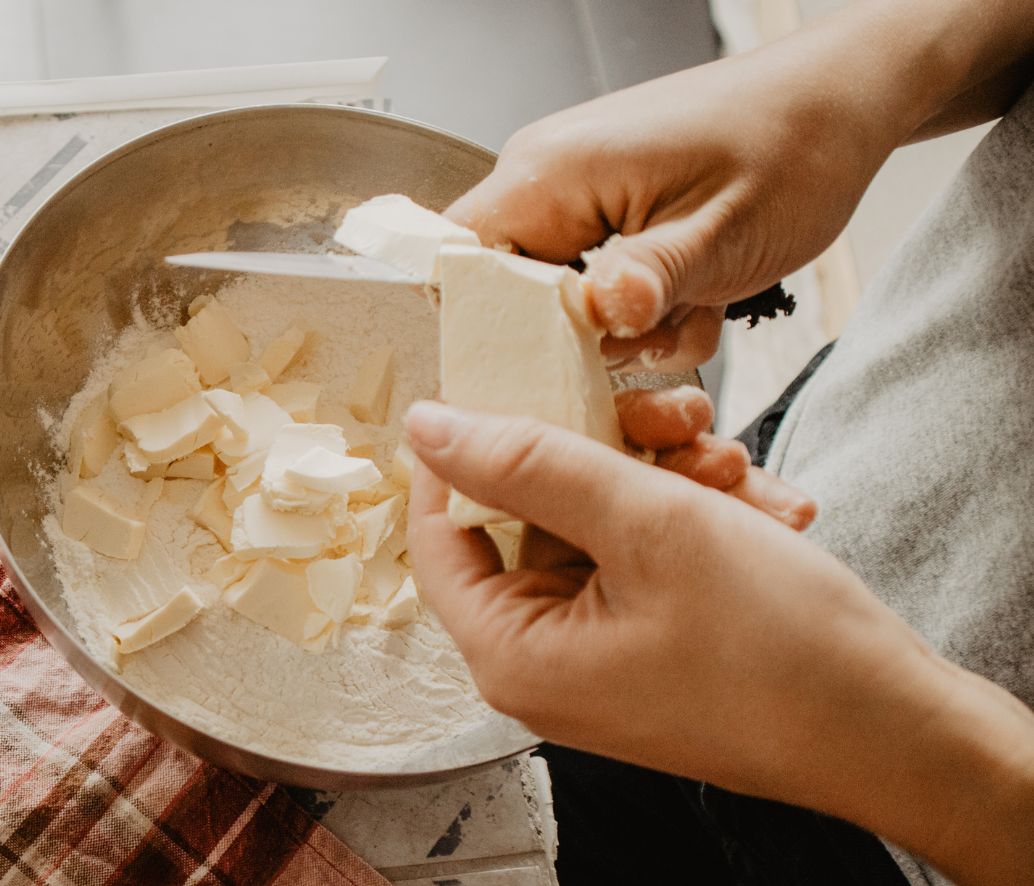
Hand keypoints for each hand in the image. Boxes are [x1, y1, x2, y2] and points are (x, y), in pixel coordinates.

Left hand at [404, 400, 1033, 885]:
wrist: (898, 733)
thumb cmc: (778, 647)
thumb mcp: (647, 524)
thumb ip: (530, 466)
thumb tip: (431, 427)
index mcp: (509, 654)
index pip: (437, 533)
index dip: (468, 450)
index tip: (513, 382)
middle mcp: (538, 665)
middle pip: (522, 523)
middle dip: (598, 456)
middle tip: (671, 417)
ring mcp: (594, 660)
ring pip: (593, 532)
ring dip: (660, 481)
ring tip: (731, 462)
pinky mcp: (646, 650)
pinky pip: (639, 564)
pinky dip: (689, 522)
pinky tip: (756, 501)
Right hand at [444, 0, 1033, 370]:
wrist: (842, 99)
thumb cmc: (794, 143)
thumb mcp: (723, 232)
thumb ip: (648, 278)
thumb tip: (594, 316)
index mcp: (552, 171)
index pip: (458, 263)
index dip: (485, 330)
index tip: (545, 371)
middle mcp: (547, 176)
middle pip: (505, 293)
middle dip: (574, 340)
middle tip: (651, 339)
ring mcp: (575, 193)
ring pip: (556, 300)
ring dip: (622, 330)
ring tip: (692, 312)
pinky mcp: (605, 209)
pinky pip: (593, 284)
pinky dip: (645, 310)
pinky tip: (697, 299)